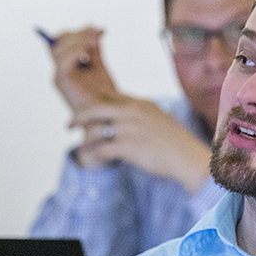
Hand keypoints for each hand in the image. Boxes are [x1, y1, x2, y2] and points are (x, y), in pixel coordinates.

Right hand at [49, 27, 118, 112]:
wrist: (108, 112)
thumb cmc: (104, 94)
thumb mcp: (99, 65)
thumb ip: (94, 48)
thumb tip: (95, 28)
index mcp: (67, 66)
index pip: (62, 41)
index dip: (77, 32)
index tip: (96, 28)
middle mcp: (60, 70)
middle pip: (59, 41)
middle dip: (79, 33)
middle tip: (97, 33)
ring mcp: (59, 76)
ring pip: (60, 48)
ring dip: (78, 40)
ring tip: (95, 41)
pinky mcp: (62, 81)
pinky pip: (62, 61)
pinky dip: (74, 52)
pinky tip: (88, 53)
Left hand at [72, 96, 210, 192]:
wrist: (187, 157)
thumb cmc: (177, 143)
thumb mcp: (161, 119)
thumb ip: (145, 114)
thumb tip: (138, 112)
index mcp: (140, 104)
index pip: (109, 97)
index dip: (93, 101)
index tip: (83, 107)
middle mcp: (132, 112)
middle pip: (95, 108)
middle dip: (79, 116)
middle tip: (68, 124)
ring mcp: (128, 129)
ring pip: (95, 129)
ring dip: (84, 138)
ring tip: (79, 146)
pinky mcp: (127, 146)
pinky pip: (101, 149)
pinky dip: (93, 154)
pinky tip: (89, 159)